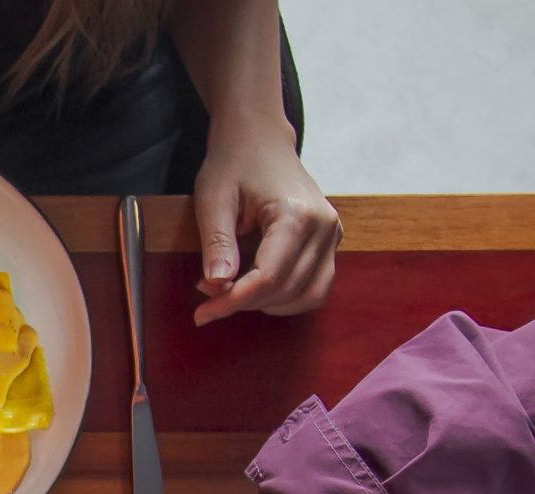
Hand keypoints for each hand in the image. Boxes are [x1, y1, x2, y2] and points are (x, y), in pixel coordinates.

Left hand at [191, 122, 341, 325]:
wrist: (260, 138)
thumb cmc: (235, 161)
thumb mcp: (213, 198)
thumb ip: (217, 243)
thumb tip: (217, 286)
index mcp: (296, 213)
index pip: (268, 277)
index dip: (232, 302)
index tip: (202, 314)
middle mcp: (324, 226)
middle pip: (286, 290)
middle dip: (245, 302)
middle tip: (208, 293)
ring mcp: (332, 234)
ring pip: (306, 296)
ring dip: (267, 305)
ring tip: (233, 288)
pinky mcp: (331, 242)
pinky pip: (315, 288)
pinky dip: (286, 298)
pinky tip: (258, 288)